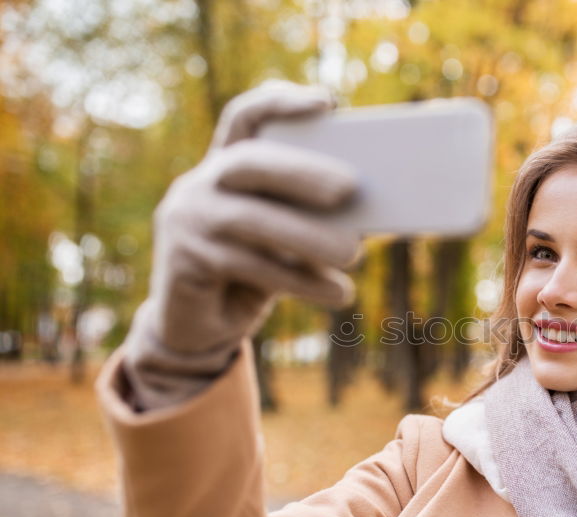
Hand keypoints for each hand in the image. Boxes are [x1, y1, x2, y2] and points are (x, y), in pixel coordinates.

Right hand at [122, 81, 360, 410]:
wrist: (201, 330)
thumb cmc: (256, 275)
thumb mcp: (286, 240)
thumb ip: (312, 218)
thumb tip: (369, 211)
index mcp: (225, 165)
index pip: (246, 117)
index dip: (281, 102)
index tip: (328, 102)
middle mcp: (199, 184)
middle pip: (249, 163)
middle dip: (301, 171)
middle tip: (350, 188)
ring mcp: (185, 221)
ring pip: (250, 221)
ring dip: (308, 237)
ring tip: (355, 254)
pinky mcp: (182, 263)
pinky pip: (249, 268)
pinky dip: (301, 280)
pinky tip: (339, 293)